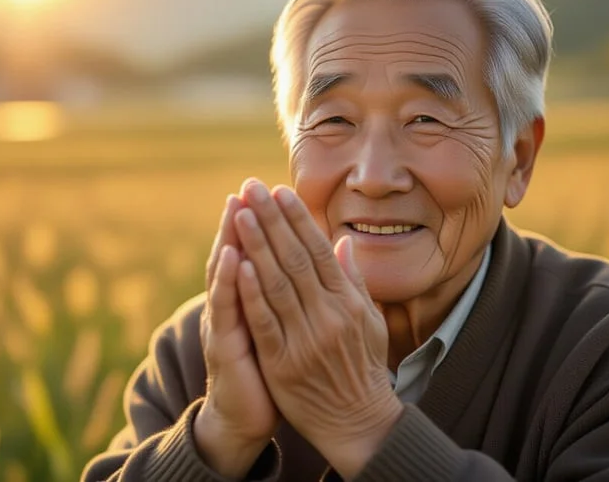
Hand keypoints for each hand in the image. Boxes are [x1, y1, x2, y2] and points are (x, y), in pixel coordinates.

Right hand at [196, 194, 280, 478]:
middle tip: (247, 187)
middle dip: (242, 220)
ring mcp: (223, 324)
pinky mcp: (223, 346)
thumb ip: (291, 292)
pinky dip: (229, 284)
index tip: (271, 191)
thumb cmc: (267, 372)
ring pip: (225, 276)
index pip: (255, 253)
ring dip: (230, 241)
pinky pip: (227, 311)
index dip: (263, 224)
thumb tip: (312, 258)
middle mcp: (232, 306)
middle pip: (235, 254)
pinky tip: (234, 260)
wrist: (243, 418)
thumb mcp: (281, 328)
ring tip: (237, 211)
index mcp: (250, 300)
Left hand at [233, 180, 403, 479]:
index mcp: (348, 301)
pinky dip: (252, 292)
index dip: (297, 218)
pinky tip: (239, 265)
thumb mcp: (369, 320)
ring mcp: (306, 338)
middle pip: (294, 257)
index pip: (318, 249)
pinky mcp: (284, 363)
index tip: (279, 191)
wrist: (358, 422)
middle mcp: (329, 315)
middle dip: (271, 219)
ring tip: (240, 213)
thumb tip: (343, 241)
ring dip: (257, 245)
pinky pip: (265, 321)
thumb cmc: (363, 367)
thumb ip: (354, 280)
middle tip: (252, 187)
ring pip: (277, 283)